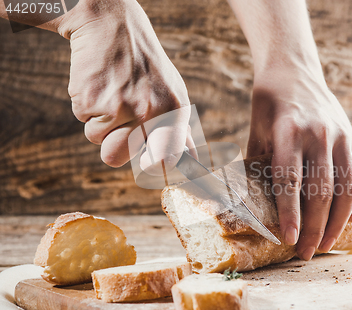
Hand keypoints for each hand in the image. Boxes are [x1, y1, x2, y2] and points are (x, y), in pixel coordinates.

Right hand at [57, 0, 193, 170]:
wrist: (112, 24)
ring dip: (99, 124)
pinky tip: (99, 83)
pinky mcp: (91, 100)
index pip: (169, 159)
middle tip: (119, 120)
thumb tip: (191, 165)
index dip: (155, 167)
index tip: (147, 164)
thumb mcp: (173, 93)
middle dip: (113, 146)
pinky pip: (84, 121)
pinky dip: (87, 107)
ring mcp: (119, 107)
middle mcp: (149, 112)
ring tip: (111, 94)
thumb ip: (179, 131)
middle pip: (118, 158)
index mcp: (174, 111)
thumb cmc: (146, 66)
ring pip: (97, 141)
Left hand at [248, 67, 351, 259]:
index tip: (290, 239)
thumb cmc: (268, 102)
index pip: (290, 179)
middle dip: (314, 227)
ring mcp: (342, 135)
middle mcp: (320, 134)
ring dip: (338, 221)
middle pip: (321, 190)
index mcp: (289, 131)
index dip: (290, 212)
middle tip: (306, 252)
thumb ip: (257, 162)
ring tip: (327, 244)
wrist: (292, 70)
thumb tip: (248, 202)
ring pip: (347, 187)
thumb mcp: (256, 129)